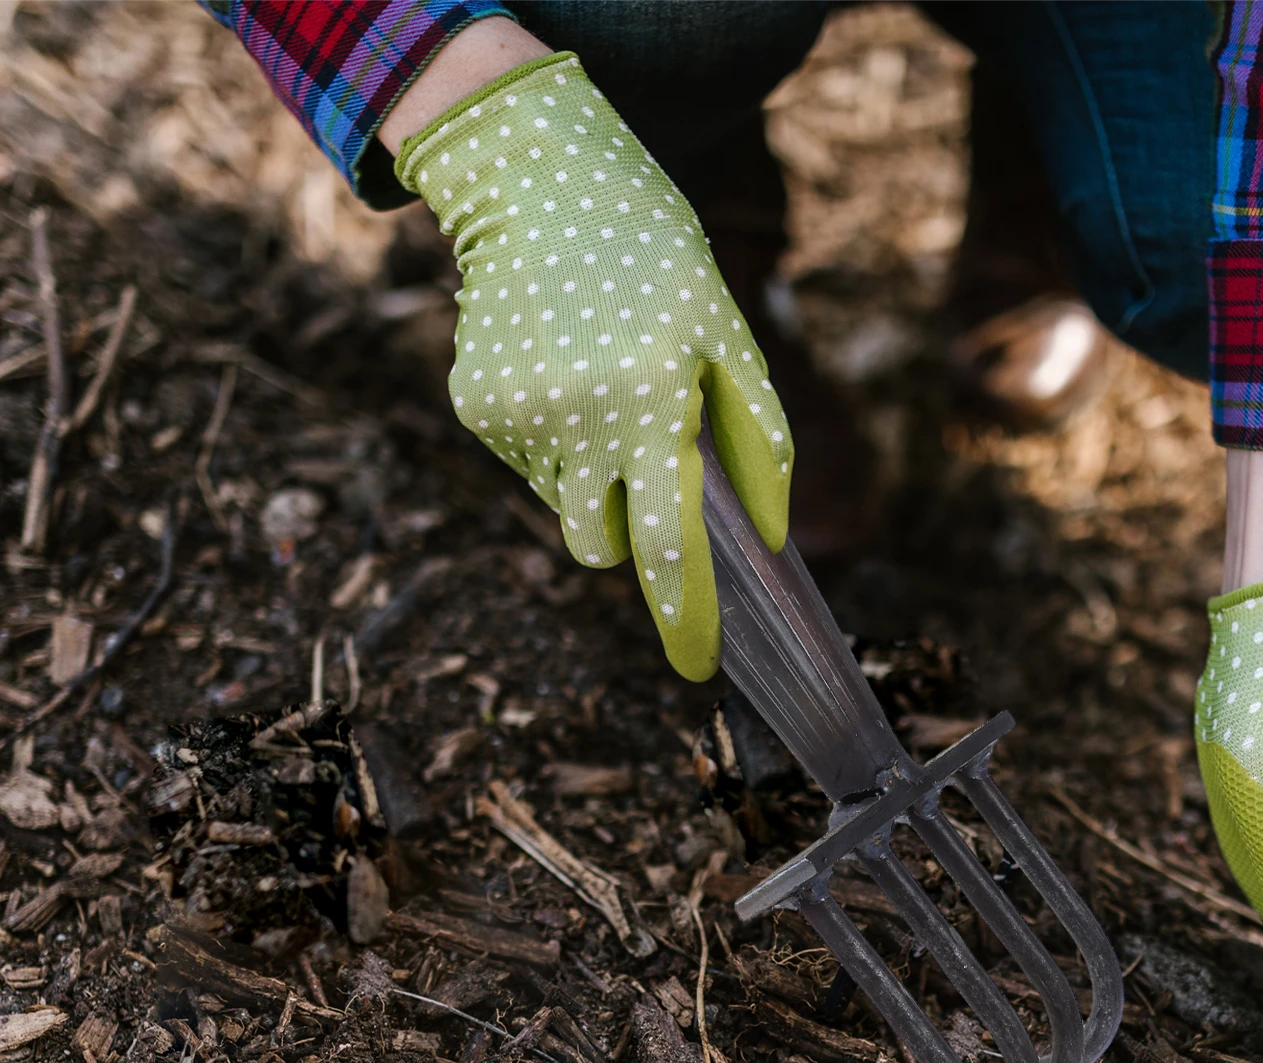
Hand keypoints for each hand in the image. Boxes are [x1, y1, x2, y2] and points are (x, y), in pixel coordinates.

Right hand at [389, 39, 791, 678]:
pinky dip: (556, 442)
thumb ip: (758, 439)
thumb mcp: (727, 333)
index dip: (683, 610)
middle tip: (643, 458)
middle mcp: (576, 419)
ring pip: (565, 506)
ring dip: (594, 475)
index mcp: (649, 401)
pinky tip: (562, 372)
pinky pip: (531, 467)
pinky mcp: (477, 409)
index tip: (698, 665)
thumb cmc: (656, 260)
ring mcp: (517, 416)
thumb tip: (774, 536)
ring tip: (603, 387)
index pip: (666, 540)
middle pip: (603, 546)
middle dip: (630, 531)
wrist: (539, 185)